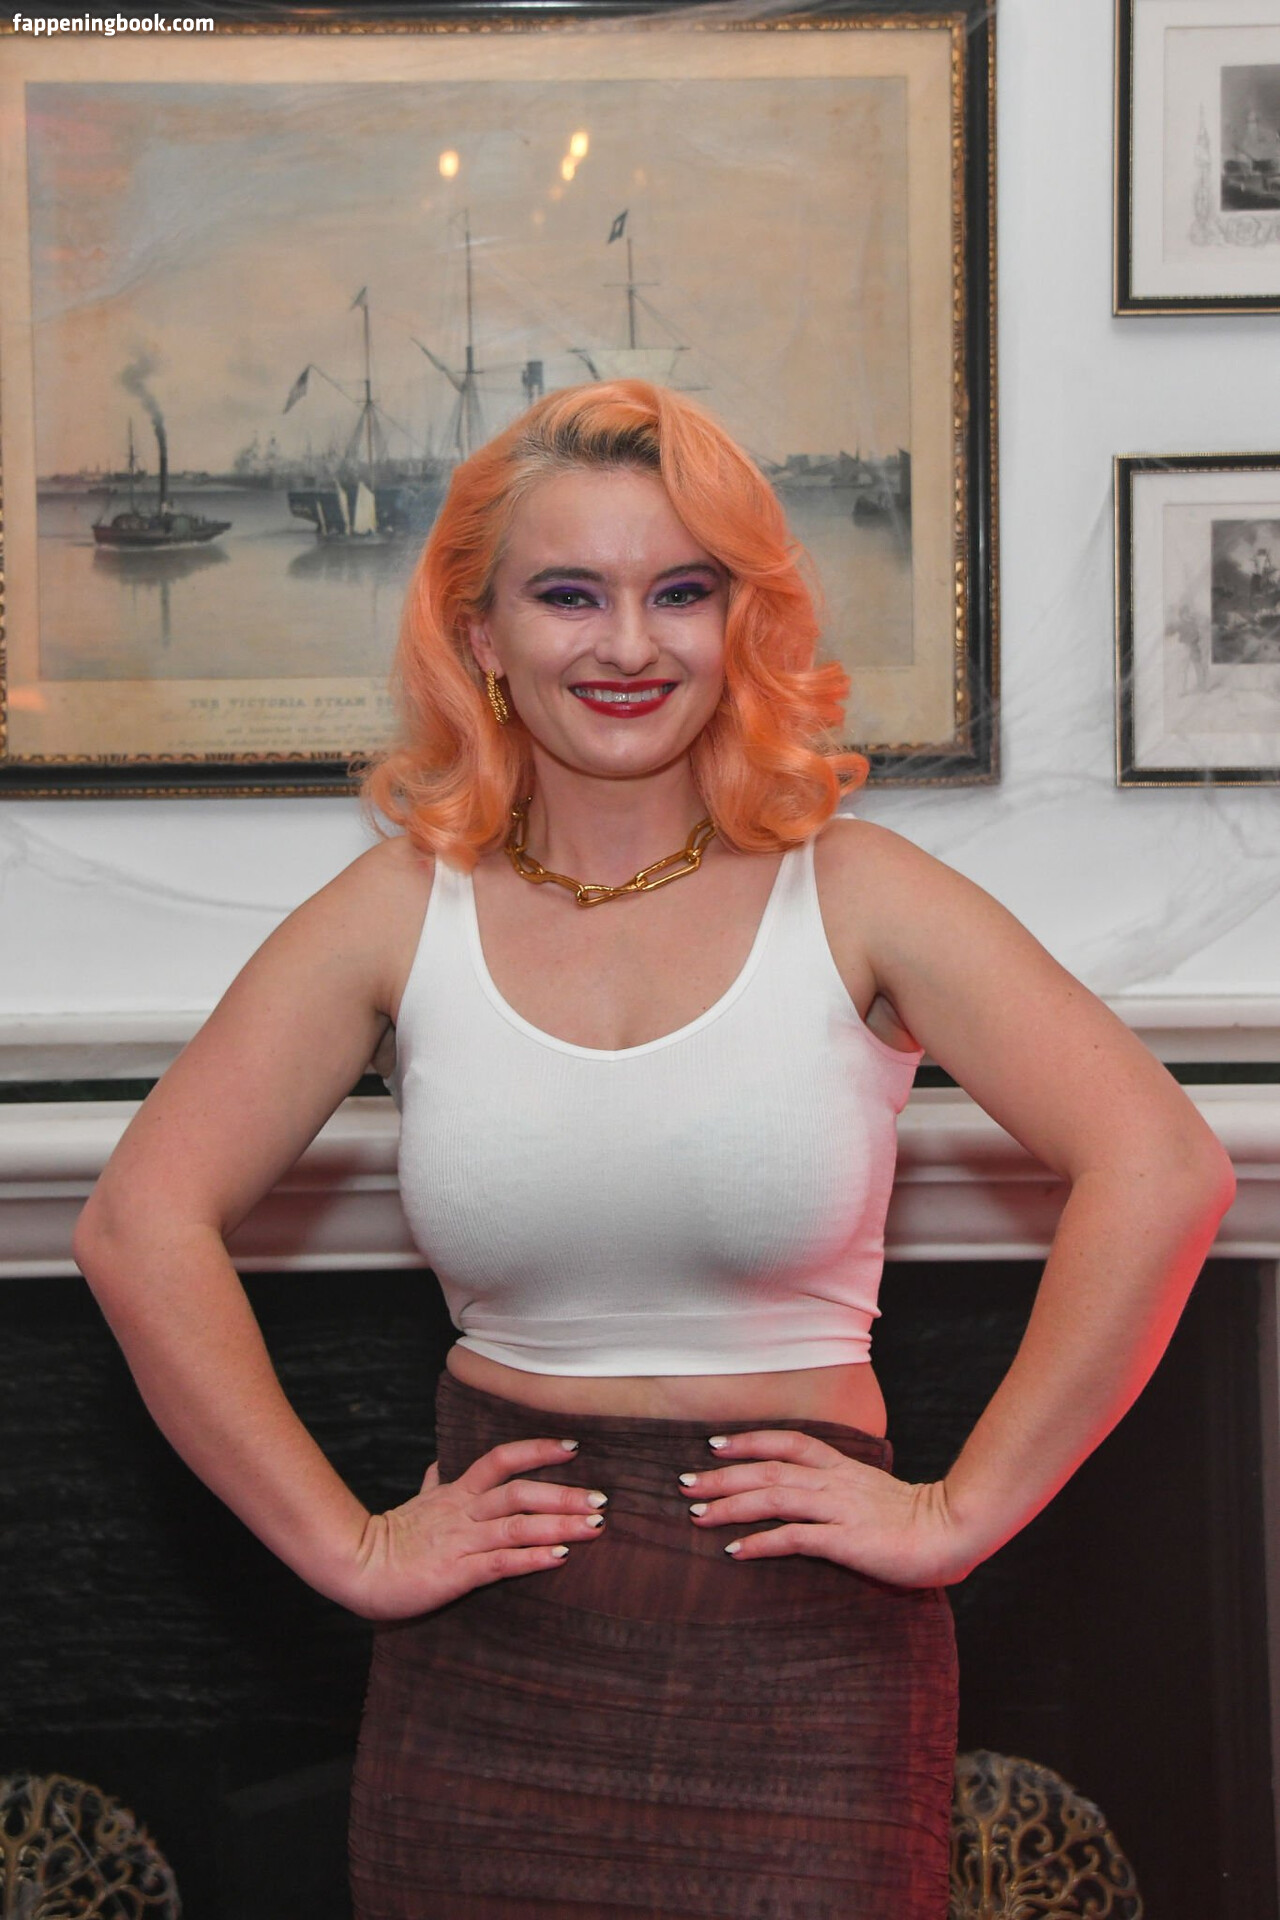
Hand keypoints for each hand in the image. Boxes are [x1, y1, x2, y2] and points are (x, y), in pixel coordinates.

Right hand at [344, 1436, 606, 1619]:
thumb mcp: (414, 1503)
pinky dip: (532, 1557)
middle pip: (519, 1491)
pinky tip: (558, 1557)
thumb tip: (439, 1464)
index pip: (501, 1460)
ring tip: (593, 1526)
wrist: (356, 1568)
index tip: (573, 1448)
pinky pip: (500, 1562)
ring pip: (516, 1525)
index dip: (537, 1450)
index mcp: (455, 1493)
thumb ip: (432, 1483)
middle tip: (601, 1499)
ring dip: (558, 1524)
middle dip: (563, 1493)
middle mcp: (463, 1512)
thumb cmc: (388, 1540)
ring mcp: (461, 1541)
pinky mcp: (456, 1573)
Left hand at [679, 1429, 977, 1588]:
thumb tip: (818, 1499)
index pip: (788, 1443)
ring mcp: (838, 1509)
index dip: (749, 1441)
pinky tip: (735, 1550)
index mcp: (843, 1468)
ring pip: (773, 1498)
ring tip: (698, 1513)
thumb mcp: (876, 1495)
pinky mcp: (844, 1540)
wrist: (953, 1532)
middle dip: (723, 1475)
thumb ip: (847, 1491)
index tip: (715, 1444)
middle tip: (685, 1483)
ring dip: (731, 1505)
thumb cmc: (918, 1520)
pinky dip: (760, 1541)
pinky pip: (793, 1538)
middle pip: (767, 1470)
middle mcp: (834, 1482)